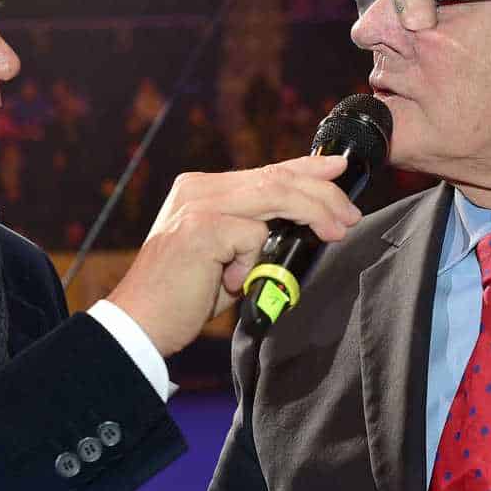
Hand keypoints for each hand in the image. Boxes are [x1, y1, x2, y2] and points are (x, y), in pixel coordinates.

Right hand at [108, 155, 360, 356]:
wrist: (141, 323)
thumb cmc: (181, 296)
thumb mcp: (222, 256)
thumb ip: (249, 233)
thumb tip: (296, 225)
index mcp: (201, 189)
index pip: (264, 172)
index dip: (304, 168)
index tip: (335, 169)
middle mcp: (198, 188)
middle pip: (276, 178)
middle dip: (322, 192)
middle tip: (349, 212)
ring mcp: (198, 204)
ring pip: (275, 196)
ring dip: (314, 214)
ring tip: (335, 230)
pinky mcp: (202, 227)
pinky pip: (253, 236)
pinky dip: (253, 263)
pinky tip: (232, 281)